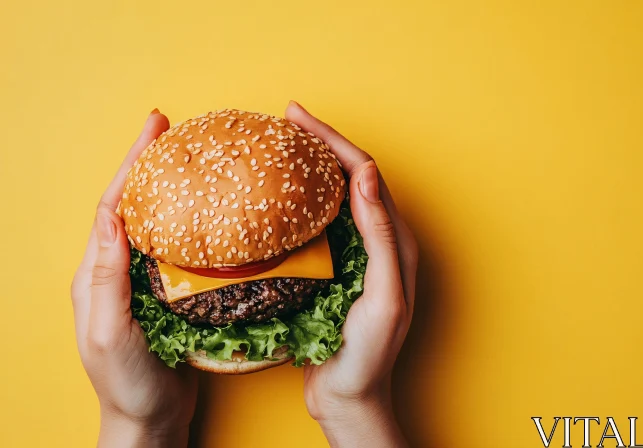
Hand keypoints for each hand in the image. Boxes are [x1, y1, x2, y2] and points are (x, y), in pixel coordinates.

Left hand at [71, 110, 197, 447]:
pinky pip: (181, 252)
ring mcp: (145, 284)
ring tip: (195, 163)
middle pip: (135, 207)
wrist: (149, 421)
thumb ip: (107, 277)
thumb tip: (112, 217)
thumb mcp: (111, 331)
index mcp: (98, 275)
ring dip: (173, 192)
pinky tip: (213, 219)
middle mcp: (119, 273)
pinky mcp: (171, 297)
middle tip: (174, 132)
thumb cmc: (126, 383)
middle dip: (150, 167)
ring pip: (159, 226)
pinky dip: (195, 227)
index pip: (114, 207)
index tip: (153, 129)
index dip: (131, 166)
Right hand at [286, 102, 418, 447]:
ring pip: (333, 196)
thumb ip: (380, 235)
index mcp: (395, 241)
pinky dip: (300, 200)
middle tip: (285, 119)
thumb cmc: (370, 354)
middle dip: (320, 143)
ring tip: (281, 144)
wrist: (352, 396)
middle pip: (349, 177)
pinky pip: (318, 222)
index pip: (364, 175)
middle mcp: (379, 240)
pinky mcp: (336, 268)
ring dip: (310, 166)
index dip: (333, 141)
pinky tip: (279, 196)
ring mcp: (356, 253)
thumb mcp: (382, 294)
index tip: (299, 117)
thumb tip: (367, 175)